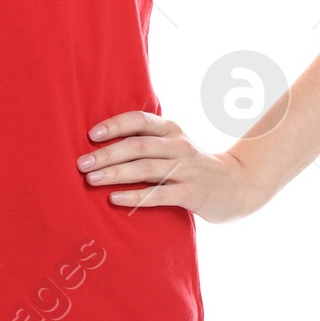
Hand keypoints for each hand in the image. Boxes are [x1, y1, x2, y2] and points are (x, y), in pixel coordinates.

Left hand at [76, 111, 272, 223]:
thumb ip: (148, 142)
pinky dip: (135, 196)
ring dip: (115, 173)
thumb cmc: (194, 166)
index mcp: (172, 130)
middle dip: (107, 154)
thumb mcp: (175, 146)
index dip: (115, 125)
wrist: (238, 186)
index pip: (140, 121)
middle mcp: (179, 146)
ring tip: (91, 180)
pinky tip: (114, 199)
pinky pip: (159, 194)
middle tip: (81, 163)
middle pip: (138, 146)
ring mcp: (187, 170)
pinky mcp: (193, 193)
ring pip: (146, 169)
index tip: (91, 135)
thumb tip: (102, 144)